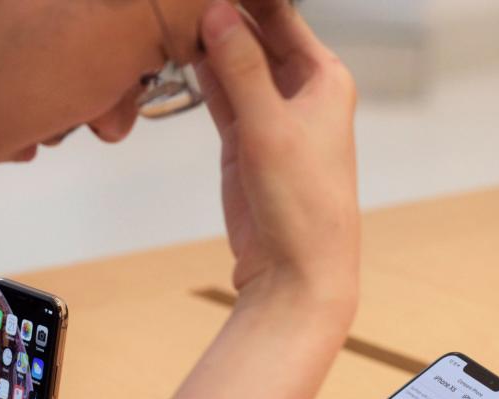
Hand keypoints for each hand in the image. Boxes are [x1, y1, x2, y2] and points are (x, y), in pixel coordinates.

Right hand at [197, 0, 359, 316]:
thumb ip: (242, 68)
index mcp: (324, 78)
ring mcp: (270, 117)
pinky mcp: (245, 142)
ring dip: (209, 45)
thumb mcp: (271, 126)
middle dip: (223, 16)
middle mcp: (300, 92)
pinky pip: (222, 97)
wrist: (295, 271)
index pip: (281, 15)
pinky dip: (204, 78)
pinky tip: (182, 55)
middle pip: (256, 36)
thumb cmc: (304, 204)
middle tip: (181, 3)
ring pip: (235, 65)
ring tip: (174, 18)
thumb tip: (218, 13)